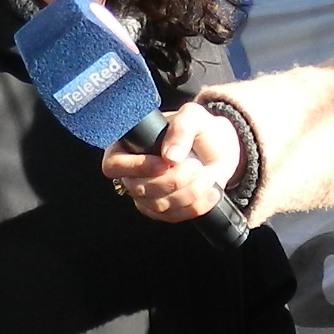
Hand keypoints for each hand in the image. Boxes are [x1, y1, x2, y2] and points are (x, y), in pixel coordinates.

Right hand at [104, 101, 240, 223]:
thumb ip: (181, 128)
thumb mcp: (193, 117)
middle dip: (173, 180)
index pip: (114, 165)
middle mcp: (133, 173)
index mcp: (129, 146)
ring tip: (207, 174)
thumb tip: (170, 156)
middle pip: (139, 188)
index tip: (164, 163)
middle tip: (196, 165)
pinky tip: (211, 191)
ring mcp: (147, 195)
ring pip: (158, 205)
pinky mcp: (164, 211)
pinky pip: (175, 216)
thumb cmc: (200, 129)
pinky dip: (197, 205)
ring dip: (188, 192)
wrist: (220, 149)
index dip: (136, 167)